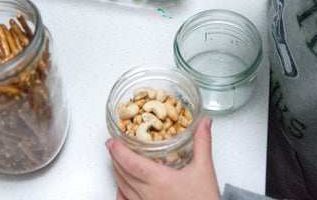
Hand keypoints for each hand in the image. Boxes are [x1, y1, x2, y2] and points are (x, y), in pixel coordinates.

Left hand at [105, 117, 220, 199]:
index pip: (131, 163)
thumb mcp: (204, 169)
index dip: (119, 151)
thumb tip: (204, 123)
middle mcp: (149, 194)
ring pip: (123, 188)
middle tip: (112, 145)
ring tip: (115, 160)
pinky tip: (121, 187)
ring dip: (117, 172)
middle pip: (123, 174)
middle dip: (115, 158)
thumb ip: (202, 143)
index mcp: (159, 180)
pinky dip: (121, 192)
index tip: (112, 141)